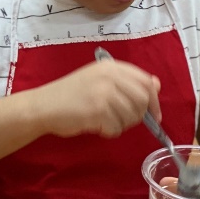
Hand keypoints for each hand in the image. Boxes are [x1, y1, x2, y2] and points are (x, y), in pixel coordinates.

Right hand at [36, 59, 160, 138]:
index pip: (146, 81)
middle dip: (139, 115)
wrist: (43, 106)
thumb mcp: (99, 80)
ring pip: (132, 116)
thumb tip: (156, 85)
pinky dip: (110, 131)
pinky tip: (98, 127)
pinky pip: (117, 127)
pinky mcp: (97, 111)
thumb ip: (126, 82)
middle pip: (142, 99)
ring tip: (106, 122)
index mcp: (111, 67)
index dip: (153, 100)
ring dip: (122, 125)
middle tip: (124, 121)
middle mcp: (110, 76)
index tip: (153, 114)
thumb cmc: (70, 95)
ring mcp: (104, 93)